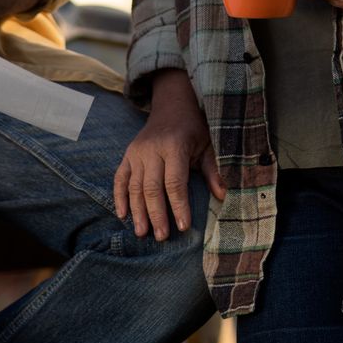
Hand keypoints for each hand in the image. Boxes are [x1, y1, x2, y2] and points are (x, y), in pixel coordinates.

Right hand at [114, 70, 224, 240]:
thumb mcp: (207, 145)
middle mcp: (152, 150)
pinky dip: (119, 197)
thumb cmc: (193, 128)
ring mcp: (136, 152)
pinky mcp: (127, 155)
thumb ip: (213, 170)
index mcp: (174, 146)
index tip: (183, 226)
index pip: (175, 182)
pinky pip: (120, 178)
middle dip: (156, 215)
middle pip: (152, 188)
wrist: (171, 105)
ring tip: (142, 233)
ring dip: (137, 211)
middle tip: (161, 237)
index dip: (179, 206)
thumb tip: (223, 196)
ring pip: (134, 187)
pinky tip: (123, 215)